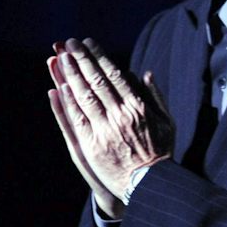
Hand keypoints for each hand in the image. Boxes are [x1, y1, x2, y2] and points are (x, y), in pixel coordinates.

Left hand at [47, 37, 174, 214]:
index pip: (114, 74)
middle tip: (69, 43)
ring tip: (59, 58)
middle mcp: (120, 115)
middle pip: (96, 81)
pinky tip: (59, 87)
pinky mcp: (93, 146)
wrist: (149, 184)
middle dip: (81, 59)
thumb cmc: (160, 152)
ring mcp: (105, 130)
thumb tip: (145, 73)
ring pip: (84, 96)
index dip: (99, 56)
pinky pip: (77, 120)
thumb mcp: (167, 121)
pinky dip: (68, 103)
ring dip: (71, 75)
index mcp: (138, 106)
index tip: (88, 42)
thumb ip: (156, 96)